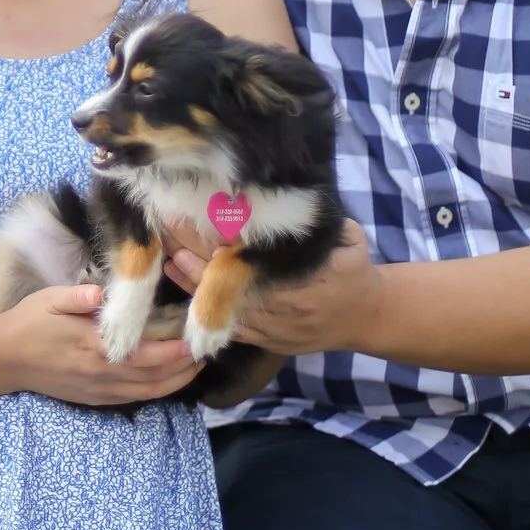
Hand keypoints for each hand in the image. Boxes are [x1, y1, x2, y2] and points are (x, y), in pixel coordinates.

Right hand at [0, 284, 200, 407]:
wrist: (4, 359)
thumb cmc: (29, 323)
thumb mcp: (50, 300)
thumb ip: (78, 297)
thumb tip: (103, 295)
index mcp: (94, 348)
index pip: (147, 355)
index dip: (176, 352)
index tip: (195, 339)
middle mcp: (101, 375)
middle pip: (155, 378)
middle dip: (185, 368)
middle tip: (205, 352)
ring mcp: (98, 390)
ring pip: (148, 392)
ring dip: (175, 382)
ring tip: (194, 367)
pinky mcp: (94, 398)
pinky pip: (133, 398)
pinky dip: (156, 390)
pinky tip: (166, 379)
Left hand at [166, 219, 382, 355]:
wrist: (364, 318)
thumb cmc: (353, 268)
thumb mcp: (348, 237)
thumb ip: (319, 219)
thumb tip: (290, 188)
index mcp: (306, 272)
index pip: (254, 250)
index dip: (223, 230)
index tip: (195, 207)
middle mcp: (285, 301)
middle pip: (230, 274)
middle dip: (195, 248)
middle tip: (167, 222)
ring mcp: (271, 326)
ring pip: (222, 302)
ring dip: (189, 277)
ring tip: (165, 251)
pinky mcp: (263, 340)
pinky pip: (224, 324)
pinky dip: (199, 304)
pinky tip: (177, 280)